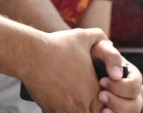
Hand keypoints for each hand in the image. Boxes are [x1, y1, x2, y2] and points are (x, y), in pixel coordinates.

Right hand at [24, 29, 141, 112]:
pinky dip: (61, 110)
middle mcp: (81, 104)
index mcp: (93, 90)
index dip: (103, 100)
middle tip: (82, 94)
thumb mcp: (84, 36)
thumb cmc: (58, 46)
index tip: (98, 93)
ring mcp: (65, 110)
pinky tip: (59, 99)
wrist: (32, 55)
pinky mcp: (50, 111)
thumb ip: (101, 38)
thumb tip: (110, 42)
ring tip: (71, 98)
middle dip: (90, 106)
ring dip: (76, 109)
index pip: (107, 106)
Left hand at [93, 41, 142, 112]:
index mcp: (132, 77)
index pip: (134, 86)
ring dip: (116, 112)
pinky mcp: (116, 110)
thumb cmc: (93, 56)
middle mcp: (133, 94)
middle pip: (135, 105)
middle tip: (100, 95)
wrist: (80, 69)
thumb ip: (110, 56)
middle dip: (117, 102)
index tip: (101, 81)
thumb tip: (116, 75)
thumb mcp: (100, 49)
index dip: (119, 86)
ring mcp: (126, 105)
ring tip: (101, 109)